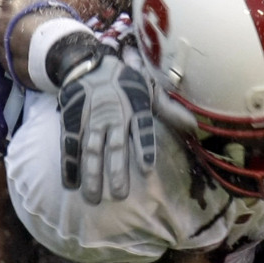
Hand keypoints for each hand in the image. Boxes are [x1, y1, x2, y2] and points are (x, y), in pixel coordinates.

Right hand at [60, 54, 155, 203]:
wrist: (88, 65)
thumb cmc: (125, 81)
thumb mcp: (149, 89)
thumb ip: (169, 111)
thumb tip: (194, 126)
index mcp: (134, 106)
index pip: (142, 128)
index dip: (144, 147)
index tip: (147, 169)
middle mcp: (113, 115)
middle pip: (115, 145)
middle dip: (116, 170)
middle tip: (119, 195)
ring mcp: (90, 119)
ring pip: (91, 149)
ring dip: (92, 174)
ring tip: (93, 198)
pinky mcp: (71, 121)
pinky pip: (70, 144)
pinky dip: (69, 164)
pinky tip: (71, 184)